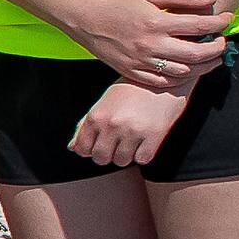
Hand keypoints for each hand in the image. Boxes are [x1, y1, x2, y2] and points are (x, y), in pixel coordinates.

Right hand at [61, 0, 226, 94]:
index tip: (227, 18)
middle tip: (222, 42)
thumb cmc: (116, 2)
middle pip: (197, 54)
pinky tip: (186, 70)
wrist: (82, 17)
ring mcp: (140, 61)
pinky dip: (179, 79)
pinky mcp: (131, 71)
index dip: (220, 22)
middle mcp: (150, 44)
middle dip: (217, 48)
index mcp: (156, 22)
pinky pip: (162, 83)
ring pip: (184, 72)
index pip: (200, 25)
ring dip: (203, 66)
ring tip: (210, 58)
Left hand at [68, 77, 190, 170]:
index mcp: (97, 115)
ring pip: (121, 161)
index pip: (82, 148)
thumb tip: (73, 147)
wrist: (165, 77)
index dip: (89, 150)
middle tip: (115, 144)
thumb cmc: (133, 88)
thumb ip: (85, 124)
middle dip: (107, 154)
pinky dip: (142, 154)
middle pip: (100, 158)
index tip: (98, 145)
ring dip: (125, 155)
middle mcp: (112, 125)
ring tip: (131, 141)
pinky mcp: (154, 136)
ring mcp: (133, 131)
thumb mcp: (104, 101)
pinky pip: (142, 159)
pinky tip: (144, 142)